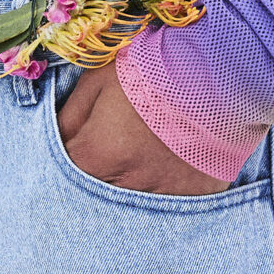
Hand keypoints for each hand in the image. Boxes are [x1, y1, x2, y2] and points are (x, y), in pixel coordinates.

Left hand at [58, 62, 259, 194]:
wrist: (220, 70)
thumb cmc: (153, 69)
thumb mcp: (100, 80)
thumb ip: (69, 116)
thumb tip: (53, 139)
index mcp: (97, 156)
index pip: (60, 176)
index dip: (66, 161)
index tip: (75, 148)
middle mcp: (126, 186)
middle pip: (95, 197)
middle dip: (96, 179)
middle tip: (111, 152)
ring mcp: (163, 196)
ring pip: (132, 204)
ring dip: (131, 186)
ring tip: (144, 156)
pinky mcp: (196, 197)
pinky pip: (171, 203)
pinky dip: (166, 187)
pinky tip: (171, 164)